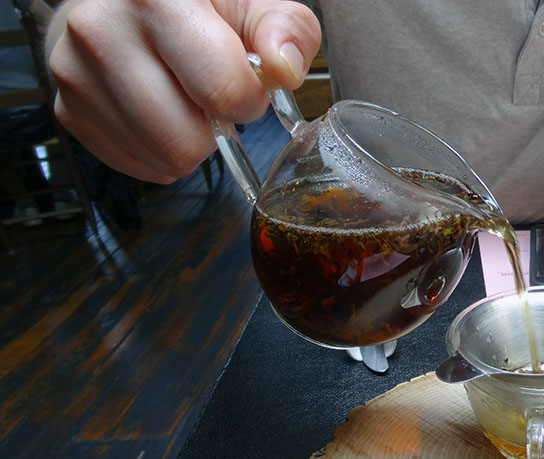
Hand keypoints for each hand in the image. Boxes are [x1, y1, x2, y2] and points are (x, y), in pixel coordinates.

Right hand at [47, 0, 320, 182]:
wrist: (118, 5)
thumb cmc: (199, 8)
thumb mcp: (253, 4)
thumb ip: (285, 31)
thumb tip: (284, 69)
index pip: (223, 92)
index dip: (248, 99)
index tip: (243, 81)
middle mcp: (101, 31)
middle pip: (185, 142)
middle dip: (213, 129)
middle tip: (209, 96)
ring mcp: (75, 73)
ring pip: (161, 159)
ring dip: (187, 143)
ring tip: (182, 100)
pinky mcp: (67, 110)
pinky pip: (136, 166)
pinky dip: (159, 153)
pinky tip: (159, 114)